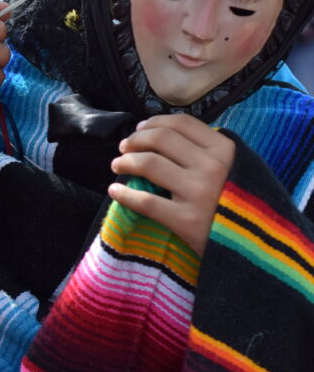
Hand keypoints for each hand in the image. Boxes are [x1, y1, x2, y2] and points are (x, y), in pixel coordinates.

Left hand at [109, 114, 234, 255]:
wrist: (256, 248)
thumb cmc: (237, 204)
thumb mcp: (234, 169)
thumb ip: (206, 151)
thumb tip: (160, 134)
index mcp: (225, 150)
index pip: (180, 123)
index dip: (153, 122)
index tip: (139, 129)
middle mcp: (213, 167)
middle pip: (160, 138)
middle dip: (135, 140)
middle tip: (124, 148)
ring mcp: (200, 193)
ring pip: (148, 163)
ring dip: (125, 161)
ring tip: (117, 166)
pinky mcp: (187, 220)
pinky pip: (145, 201)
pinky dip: (124, 193)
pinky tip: (115, 191)